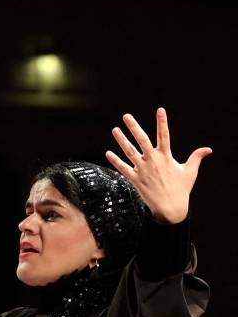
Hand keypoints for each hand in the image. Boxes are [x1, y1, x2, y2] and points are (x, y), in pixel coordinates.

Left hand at [106, 107, 211, 223]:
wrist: (170, 207)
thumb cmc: (181, 188)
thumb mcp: (190, 171)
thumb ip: (196, 158)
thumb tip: (208, 149)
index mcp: (166, 156)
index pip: (164, 135)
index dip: (162, 122)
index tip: (160, 109)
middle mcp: (153, 160)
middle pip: (141, 140)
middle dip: (134, 127)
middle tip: (126, 116)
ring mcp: (142, 169)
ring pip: (129, 151)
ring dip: (121, 140)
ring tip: (115, 130)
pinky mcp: (135, 179)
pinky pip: (123, 168)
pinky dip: (115, 161)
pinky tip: (108, 153)